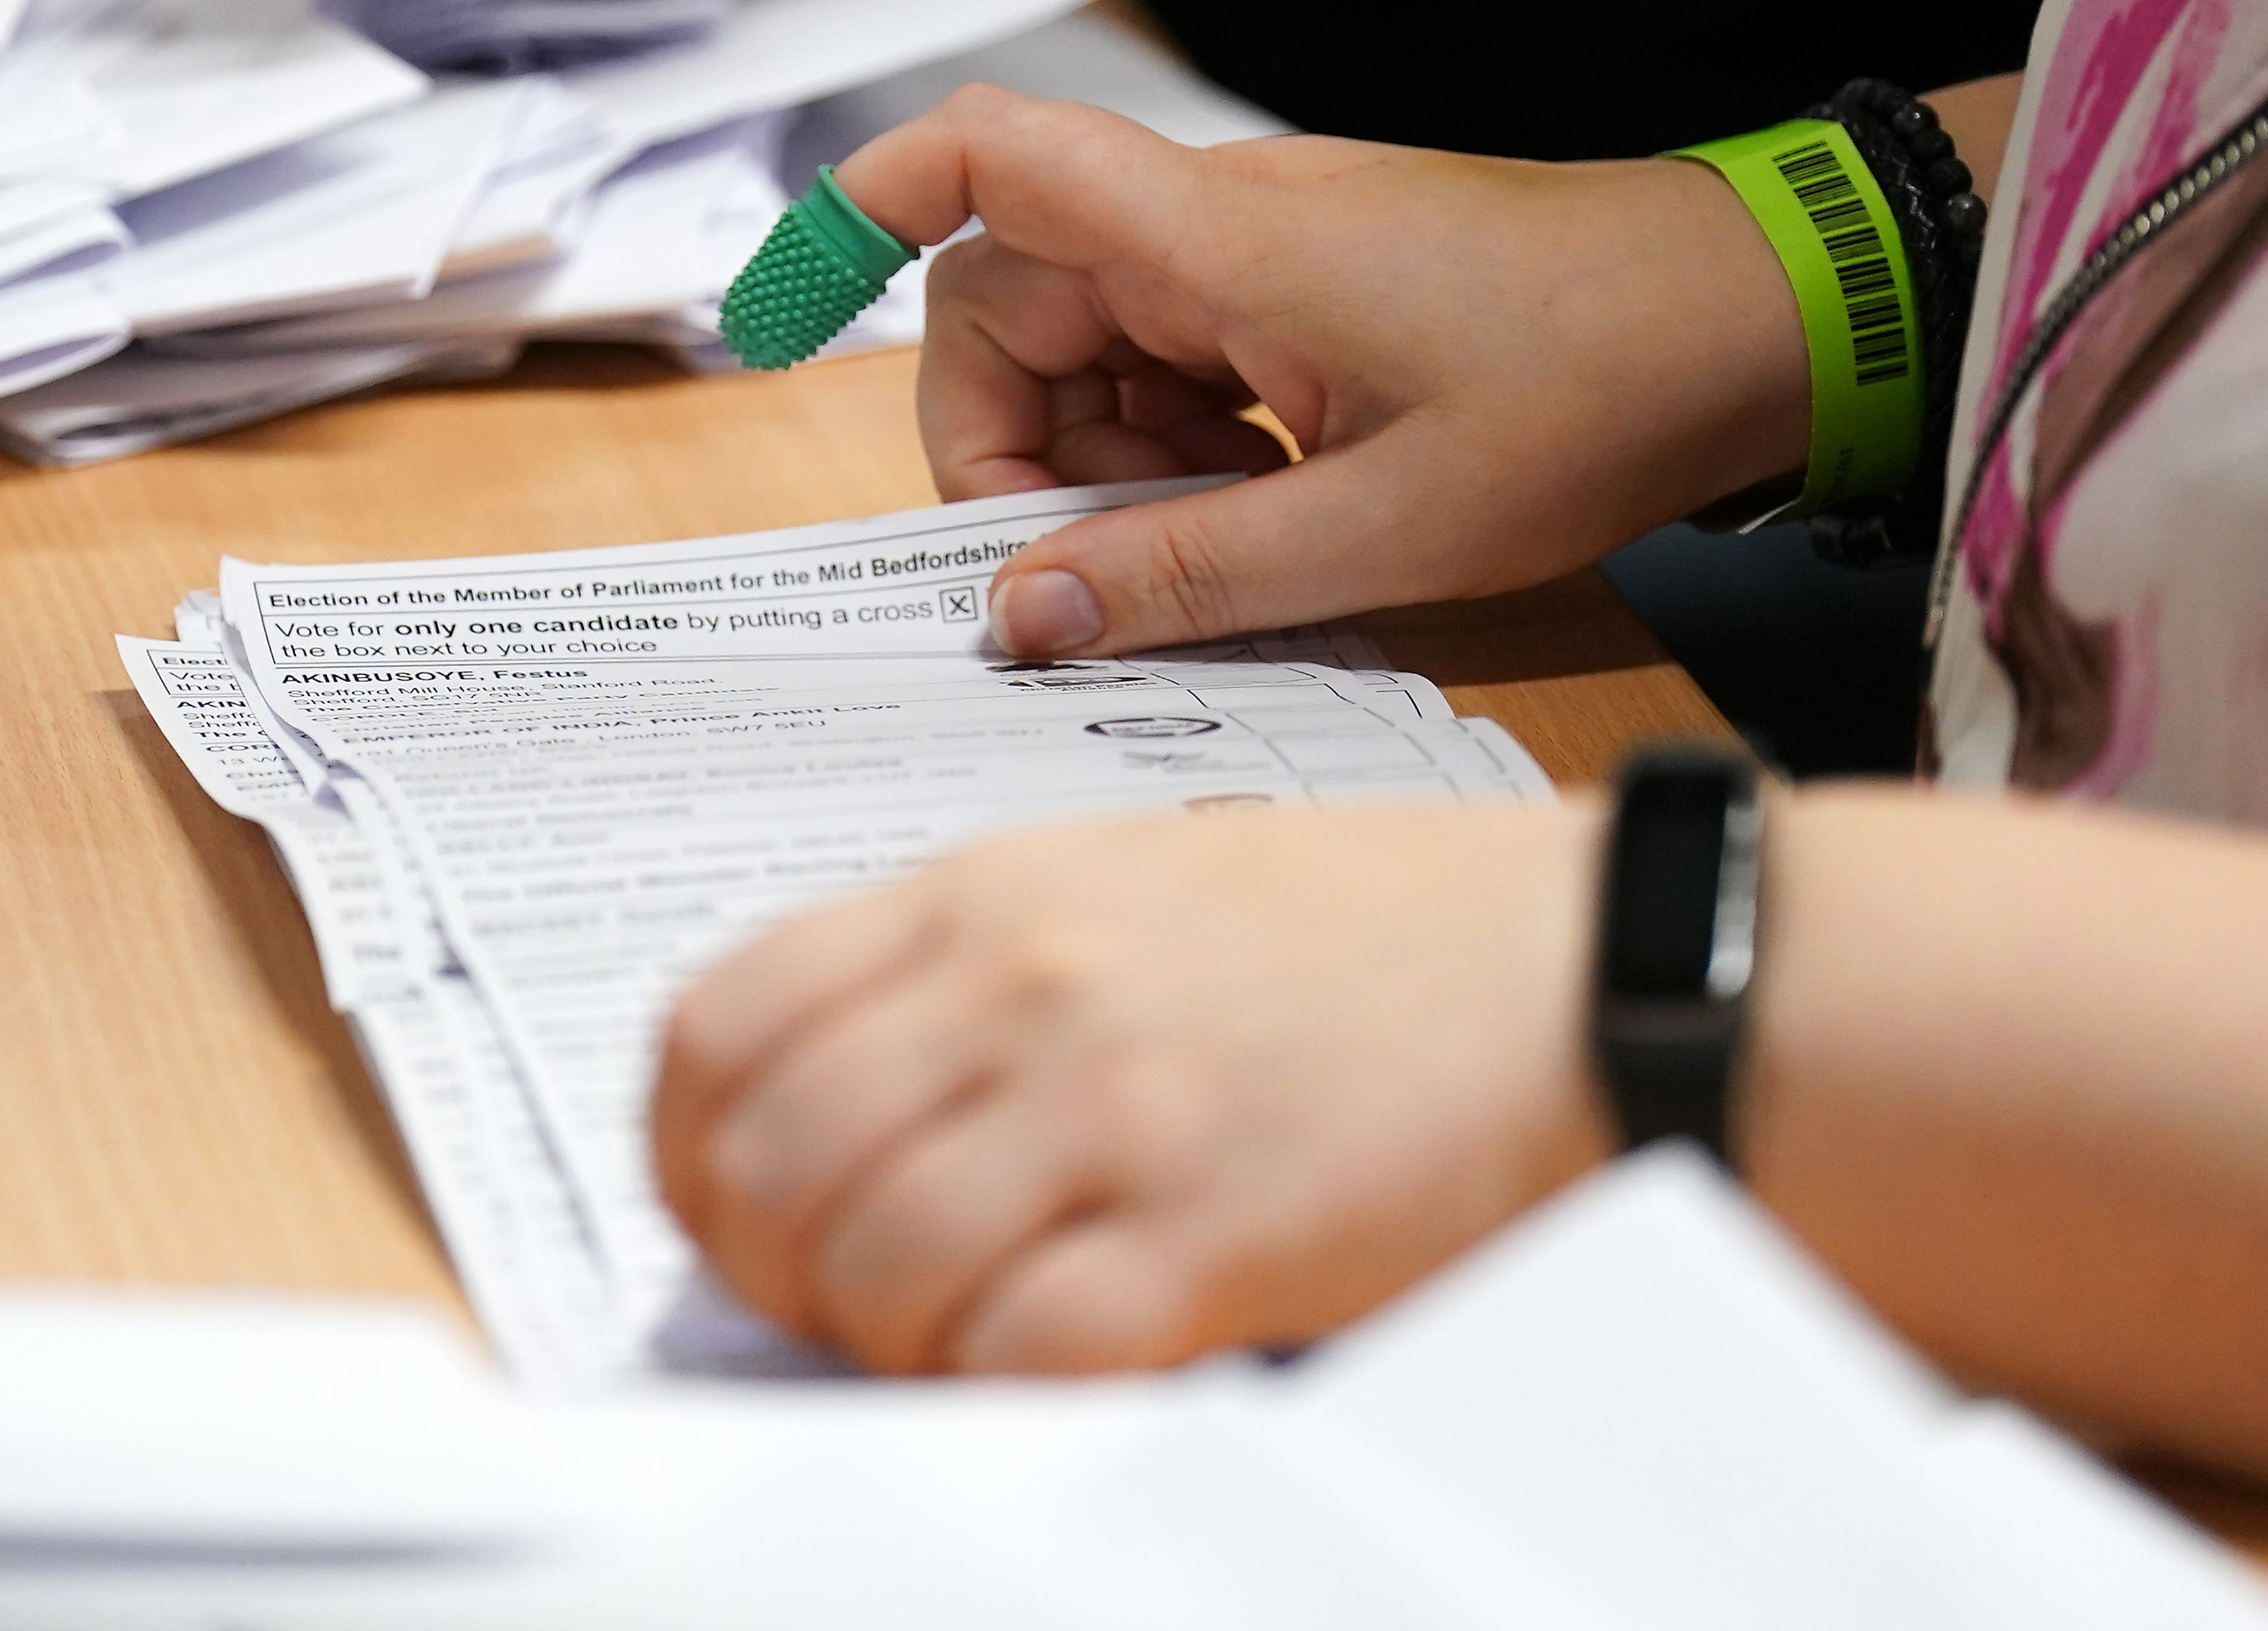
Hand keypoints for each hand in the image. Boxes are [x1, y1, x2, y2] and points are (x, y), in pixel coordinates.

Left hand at [652, 800, 1610, 1372]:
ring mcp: (1112, 1106)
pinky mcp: (1210, 1230)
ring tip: (946, 1343)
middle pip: (765, 1161)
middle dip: (762, 1269)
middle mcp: (1022, 986)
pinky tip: (1047, 1369)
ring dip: (877, 1341)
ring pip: (868, 1264)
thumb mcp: (1130, 879)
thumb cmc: (1370, 933)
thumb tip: (836, 1096)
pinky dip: (996, 1389)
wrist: (1583, 967)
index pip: (719, 1024)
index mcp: (982, 893)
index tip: (723, 1208)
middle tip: (830, 1308)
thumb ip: (972, 968)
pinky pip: (1017, 1347)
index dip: (684, 1148)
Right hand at [838, 86, 1805, 656]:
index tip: (796, 301)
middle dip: (1014, 434)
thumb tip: (1019, 615)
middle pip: (1012, 295)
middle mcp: (1219, 221)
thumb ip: (1185, 574)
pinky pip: (1180, 355)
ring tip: (1215, 538)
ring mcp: (1265, 249)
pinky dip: (1185, 441)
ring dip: (1110, 453)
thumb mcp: (1383, 528)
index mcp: (1217, 241)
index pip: (987, 159)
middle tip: (1081, 558)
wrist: (1756, 317)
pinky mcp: (1308, 287)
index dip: (864, 206)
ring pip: (1094, 339)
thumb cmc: (1593, 396)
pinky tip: (1268, 505)